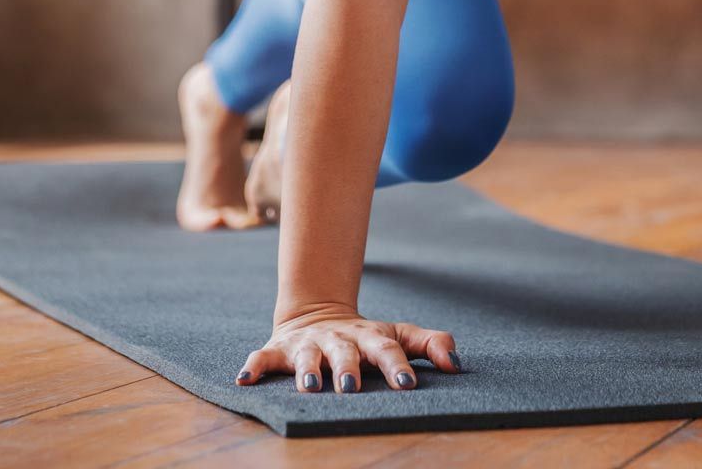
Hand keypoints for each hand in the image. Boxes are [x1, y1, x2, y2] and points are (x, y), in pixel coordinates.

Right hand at [236, 302, 463, 392]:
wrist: (318, 314)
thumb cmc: (367, 337)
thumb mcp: (398, 335)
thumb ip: (429, 344)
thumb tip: (456, 364)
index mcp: (369, 337)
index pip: (387, 349)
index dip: (397, 366)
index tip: (409, 385)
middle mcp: (338, 339)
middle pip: (344, 352)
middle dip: (347, 369)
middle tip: (351, 388)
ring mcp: (307, 344)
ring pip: (306, 356)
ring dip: (307, 371)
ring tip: (309, 387)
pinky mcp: (279, 350)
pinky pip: (262, 357)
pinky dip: (253, 366)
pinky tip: (244, 379)